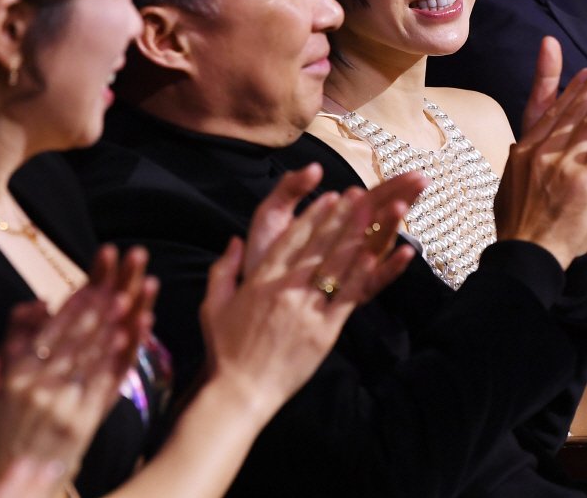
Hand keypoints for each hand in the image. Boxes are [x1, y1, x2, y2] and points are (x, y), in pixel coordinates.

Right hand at [0, 247, 154, 485]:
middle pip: (74, 339)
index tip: (92, 281)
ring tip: (128, 299)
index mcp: (15, 378)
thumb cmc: (0, 435)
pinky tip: (133, 334)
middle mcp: (39, 390)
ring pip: (92, 356)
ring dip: (112, 323)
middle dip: (96, 307)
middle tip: (117, 279)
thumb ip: (8, 347)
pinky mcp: (85, 423)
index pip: (48, 333)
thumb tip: (36, 304)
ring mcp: (64, 407)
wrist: (13, 484)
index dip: (72, 306)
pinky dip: (120, 356)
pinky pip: (105, 384)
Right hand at [199, 172, 421, 425]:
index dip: (313, 215)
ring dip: (355, 236)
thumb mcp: (212, 306)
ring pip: (336, 264)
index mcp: (261, 280)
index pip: (291, 239)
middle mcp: (286, 289)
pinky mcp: (324, 330)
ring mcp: (307, 308)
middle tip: (358, 194)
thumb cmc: (225, 351)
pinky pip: (346, 297)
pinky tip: (374, 255)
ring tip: (373, 214)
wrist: (241, 391)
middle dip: (341, 216)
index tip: (329, 196)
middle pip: (319, 245)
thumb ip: (223, 269)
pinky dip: (360, 274)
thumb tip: (234, 240)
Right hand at [498, 45, 586, 268]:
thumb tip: (520, 145)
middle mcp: (541, 151)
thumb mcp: (510, 185)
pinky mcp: (584, 181)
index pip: (552, 111)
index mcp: (524, 150)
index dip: (573, 90)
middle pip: (574, 109)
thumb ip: (519, 160)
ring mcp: (562, 164)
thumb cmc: (519, 227)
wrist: (526, 254)